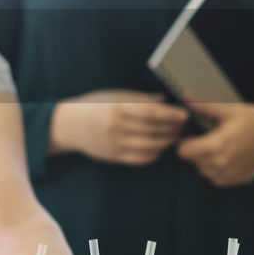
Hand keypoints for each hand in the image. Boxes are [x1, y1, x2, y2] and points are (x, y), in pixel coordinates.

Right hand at [48, 89, 187, 164]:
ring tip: (175, 136)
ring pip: (151, 147)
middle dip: (173, 129)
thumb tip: (165, 101)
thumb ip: (140, 99)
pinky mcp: (115, 157)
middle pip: (154, 131)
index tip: (184, 115)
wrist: (69, 125)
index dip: (170, 115)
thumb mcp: (114, 96)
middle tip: (184, 126)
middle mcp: (116, 127)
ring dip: (167, 143)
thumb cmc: (93, 106)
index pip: (150, 113)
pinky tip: (159, 147)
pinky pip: (141, 159)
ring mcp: (115, 144)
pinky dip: (155, 154)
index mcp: (117, 108)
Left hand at [175, 103, 253, 186]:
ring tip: (216, 146)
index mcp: (216, 145)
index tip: (191, 133)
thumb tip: (184, 97)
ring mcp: (228, 175)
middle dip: (194, 149)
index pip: (183, 151)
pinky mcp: (235, 181)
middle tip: (206, 137)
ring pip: (202, 171)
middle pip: (191, 161)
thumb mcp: (229, 110)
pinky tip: (224, 156)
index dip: (184, 141)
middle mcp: (220, 164)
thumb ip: (204, 106)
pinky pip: (215, 178)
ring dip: (204, 160)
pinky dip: (215, 169)